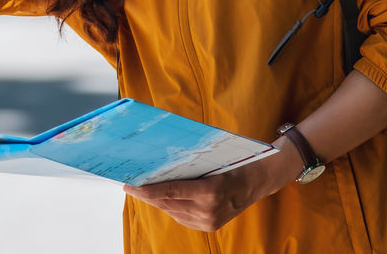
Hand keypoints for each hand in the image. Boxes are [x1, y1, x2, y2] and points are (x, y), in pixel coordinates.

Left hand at [122, 140, 300, 232]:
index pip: (168, 192)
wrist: (258, 181)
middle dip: (147, 194)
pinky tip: (161, 197)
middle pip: (167, 203)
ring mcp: (208, 221)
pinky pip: (181, 216)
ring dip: (157, 200)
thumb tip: (156, 163)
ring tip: (142, 189)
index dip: (146, 190)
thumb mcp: (210, 160)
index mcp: (209, 192)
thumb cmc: (234, 163)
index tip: (128, 185)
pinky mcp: (209, 226)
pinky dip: (170, 206)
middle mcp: (208, 210)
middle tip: (130, 184)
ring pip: (172, 211)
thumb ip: (185, 167)